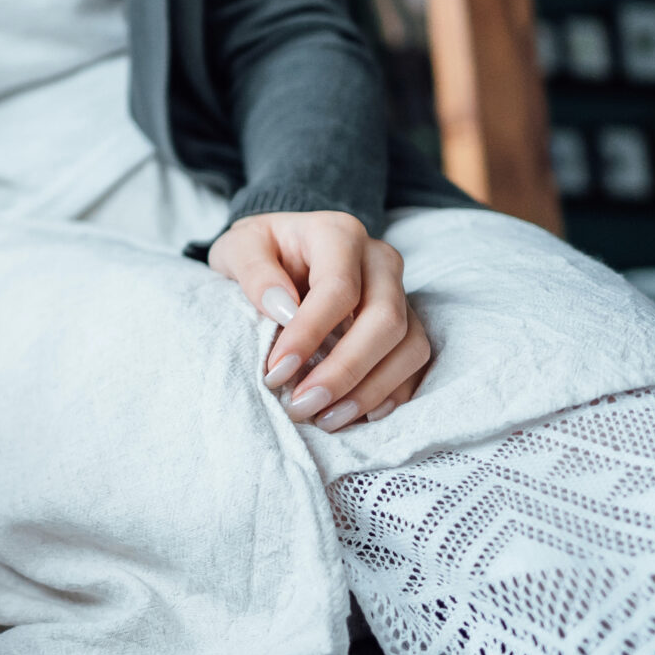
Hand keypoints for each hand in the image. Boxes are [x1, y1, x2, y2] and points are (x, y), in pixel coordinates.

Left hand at [207, 210, 432, 431]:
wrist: (285, 249)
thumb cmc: (260, 250)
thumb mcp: (238, 247)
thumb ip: (253, 271)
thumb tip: (282, 309)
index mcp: (339, 234)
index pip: (338, 289)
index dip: (310, 334)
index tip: (276, 371)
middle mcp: (380, 260)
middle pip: (385, 321)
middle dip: (345, 371)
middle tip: (302, 406)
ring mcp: (400, 292)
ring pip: (409, 346)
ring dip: (370, 390)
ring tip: (326, 419)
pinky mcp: (407, 323)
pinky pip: (416, 362)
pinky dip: (392, 393)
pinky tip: (358, 416)